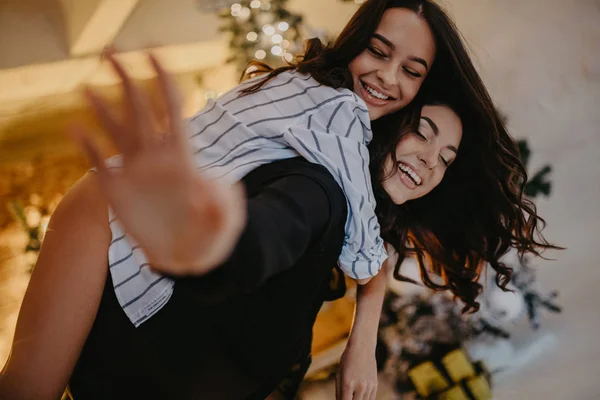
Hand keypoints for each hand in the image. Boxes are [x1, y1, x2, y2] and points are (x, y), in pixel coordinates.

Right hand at [71, 51, 245, 274]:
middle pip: (140, 110)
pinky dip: (86, 146)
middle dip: (127, 79)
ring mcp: (135, 173)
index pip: (173, 111)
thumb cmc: (211, 235)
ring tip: (86, 86)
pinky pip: (98, 164)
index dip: (164, 82)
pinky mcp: (118, 191)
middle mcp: (156, 158)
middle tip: (110, 51)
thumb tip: (216, 191)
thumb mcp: (224, 223)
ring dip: (101, 108)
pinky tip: (73, 129)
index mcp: (182, 157)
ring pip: (116, 132)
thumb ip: (222, 207)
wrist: (188, 254)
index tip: (153, 55)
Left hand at [336, 340, 377, 399]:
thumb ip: (339, 391)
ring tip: (353, 394)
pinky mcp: (375, 385)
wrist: (362, 347)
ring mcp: (369, 386)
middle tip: (348, 396)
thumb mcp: (339, 374)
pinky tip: (359, 396)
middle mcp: (360, 386)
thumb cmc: (347, 360)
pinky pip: (371, 399)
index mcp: (347, 384)